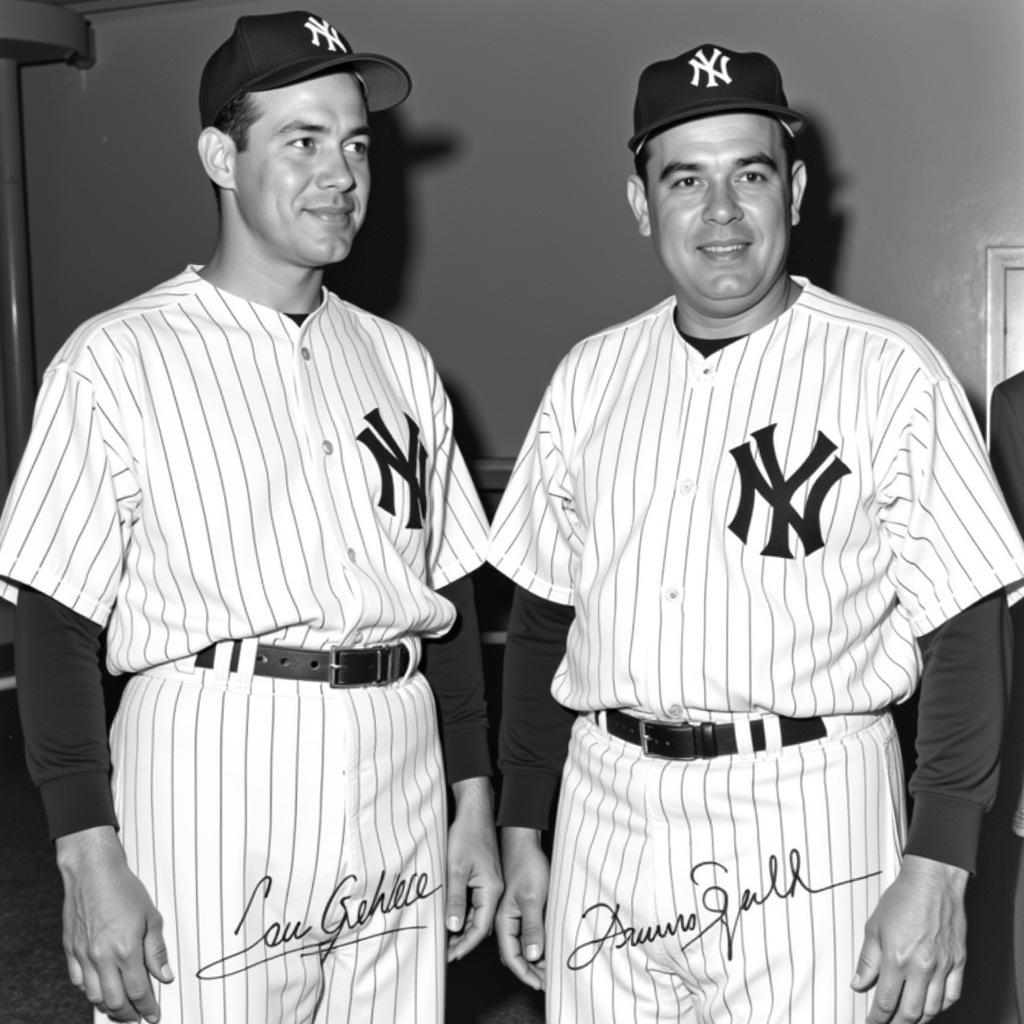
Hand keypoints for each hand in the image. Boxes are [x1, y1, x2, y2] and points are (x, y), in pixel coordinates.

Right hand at [56, 826, 172, 1022]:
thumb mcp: (151, 917)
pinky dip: (90, 992)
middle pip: (114, 1001)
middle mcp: (102, 957)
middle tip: (138, 1017)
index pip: (138, 991)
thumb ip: (157, 951)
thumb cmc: (124, 890)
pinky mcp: (71, 950)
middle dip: (128, 1015)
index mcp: (125, 949)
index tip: (154, 1015)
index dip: (148, 1007)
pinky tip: (101, 990)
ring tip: (121, 1009)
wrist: (94, 872)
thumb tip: (165, 977)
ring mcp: (83, 955)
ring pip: (94, 996)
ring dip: (109, 1007)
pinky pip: (78, 982)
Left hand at [445, 777, 502, 960]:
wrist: (476, 811)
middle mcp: (496, 890)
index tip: (450, 956)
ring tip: (446, 940)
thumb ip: (455, 899)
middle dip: (464, 941)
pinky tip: (452, 917)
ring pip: (478, 914)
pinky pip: (477, 902)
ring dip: (463, 928)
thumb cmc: (467, 834)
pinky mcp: (486, 877)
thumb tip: (452, 927)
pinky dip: (465, 913)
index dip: (465, 945)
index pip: (480, 928)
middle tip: (445, 953)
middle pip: (481, 924)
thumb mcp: (456, 869)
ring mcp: (492, 884)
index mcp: (492, 890)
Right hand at [494, 826, 548, 990]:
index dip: (525, 974)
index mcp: (502, 918)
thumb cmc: (525, 863)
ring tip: (549, 967)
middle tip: (548, 980)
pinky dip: (532, 942)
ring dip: (531, 957)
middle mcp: (502, 918)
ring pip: (517, 943)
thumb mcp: (532, 897)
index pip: (511, 956)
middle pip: (512, 953)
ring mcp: (507, 911)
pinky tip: (545, 943)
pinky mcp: (515, 904)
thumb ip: (531, 926)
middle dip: (529, 970)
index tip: (541, 985)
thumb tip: (532, 955)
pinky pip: (521, 931)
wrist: (522, 839)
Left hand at [851, 854, 967, 1022]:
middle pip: (910, 1012)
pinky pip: (952, 995)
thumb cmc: (903, 898)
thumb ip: (866, 960)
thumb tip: (858, 983)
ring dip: (918, 1019)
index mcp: (896, 958)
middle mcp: (921, 966)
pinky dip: (941, 1006)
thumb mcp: (874, 927)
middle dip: (896, 1023)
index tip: (871, 1021)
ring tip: (907, 1019)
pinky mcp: (958, 962)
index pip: (885, 1001)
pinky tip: (932, 1006)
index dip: (876, 1017)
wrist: (932, 882)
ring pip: (932, 1008)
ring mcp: (942, 966)